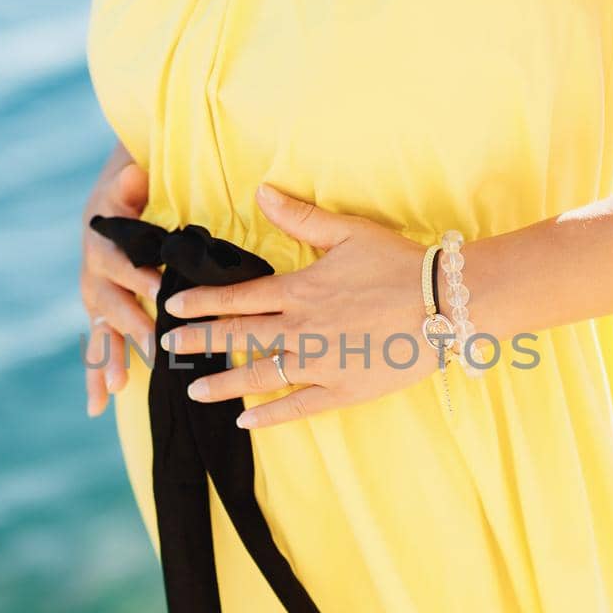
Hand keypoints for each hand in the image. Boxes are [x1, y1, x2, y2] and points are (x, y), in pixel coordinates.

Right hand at [80, 152, 161, 416]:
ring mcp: (96, 297)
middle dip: (132, 326)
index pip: (120, 260)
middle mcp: (94, 272)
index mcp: (103, 240)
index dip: (136, 274)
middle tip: (153, 347)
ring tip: (118, 387)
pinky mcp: (101, 315)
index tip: (157, 288)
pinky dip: (95, 377)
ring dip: (108, 359)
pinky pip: (99, 347)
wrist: (109, 202)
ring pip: (103, 331)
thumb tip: (133, 175)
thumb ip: (130, 181)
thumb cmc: (130, 188)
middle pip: (112, 302)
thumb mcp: (129, 176)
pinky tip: (96, 407)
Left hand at [159, 183, 433, 428]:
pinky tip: (245, 420)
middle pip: (240, 336)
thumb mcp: (348, 231)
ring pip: (261, 374)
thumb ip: (300, 216)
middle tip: (167, 348)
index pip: (238, 298)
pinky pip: (299, 406)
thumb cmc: (400, 262)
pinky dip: (270, 414)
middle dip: (200, 342)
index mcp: (300, 290)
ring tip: (194, 391)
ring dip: (224, 382)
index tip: (173, 308)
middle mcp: (302, 328)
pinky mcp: (344, 390)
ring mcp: (321, 362)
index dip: (202, 303)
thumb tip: (261, 191)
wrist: (445, 302)